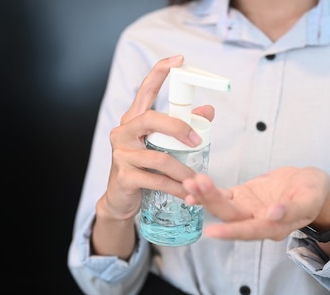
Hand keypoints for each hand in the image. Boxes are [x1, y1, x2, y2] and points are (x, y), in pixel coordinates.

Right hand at [98, 55, 214, 220]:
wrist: (121, 200)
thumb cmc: (143, 169)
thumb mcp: (161, 145)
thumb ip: (182, 127)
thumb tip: (208, 110)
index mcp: (133, 120)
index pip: (145, 90)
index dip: (160, 72)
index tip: (179, 59)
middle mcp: (123, 132)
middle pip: (152, 119)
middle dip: (179, 128)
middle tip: (198, 140)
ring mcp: (121, 154)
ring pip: (159, 157)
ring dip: (183, 170)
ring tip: (196, 180)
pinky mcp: (124, 176)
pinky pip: (156, 180)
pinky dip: (176, 188)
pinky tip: (187, 194)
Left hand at [182, 167, 329, 241]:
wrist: (310, 185)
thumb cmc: (313, 193)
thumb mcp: (310, 198)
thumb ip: (293, 209)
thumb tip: (274, 214)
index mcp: (274, 227)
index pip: (250, 230)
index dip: (232, 231)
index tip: (212, 231)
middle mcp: (256, 222)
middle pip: (230, 216)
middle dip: (211, 202)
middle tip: (195, 185)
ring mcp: (246, 209)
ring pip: (222, 207)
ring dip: (205, 196)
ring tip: (190, 182)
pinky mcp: (241, 196)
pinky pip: (221, 196)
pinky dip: (206, 194)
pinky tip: (191, 188)